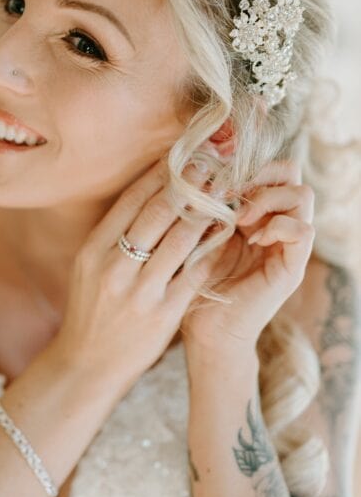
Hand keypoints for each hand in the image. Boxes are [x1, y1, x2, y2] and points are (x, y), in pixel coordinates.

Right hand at [54, 157, 216, 395]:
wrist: (88, 365)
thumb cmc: (91, 311)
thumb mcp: (88, 268)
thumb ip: (113, 236)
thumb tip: (146, 194)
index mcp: (93, 251)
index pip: (131, 201)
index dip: (160, 175)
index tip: (182, 156)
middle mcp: (115, 268)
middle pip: (159, 213)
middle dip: (190, 185)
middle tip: (213, 165)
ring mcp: (141, 292)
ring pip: (183, 239)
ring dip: (208, 212)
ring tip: (226, 194)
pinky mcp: (165, 314)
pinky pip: (197, 272)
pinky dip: (214, 249)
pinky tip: (227, 234)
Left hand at [182, 159, 314, 350]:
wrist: (205, 331)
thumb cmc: (192, 284)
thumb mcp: (195, 235)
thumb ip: (204, 205)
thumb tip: (198, 166)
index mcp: (254, 214)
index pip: (270, 168)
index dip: (246, 165)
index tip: (215, 179)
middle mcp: (276, 225)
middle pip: (292, 174)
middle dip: (261, 174)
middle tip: (230, 194)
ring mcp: (287, 246)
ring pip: (303, 195)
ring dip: (268, 199)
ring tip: (239, 219)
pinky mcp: (291, 268)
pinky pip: (304, 230)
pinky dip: (278, 226)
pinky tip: (251, 239)